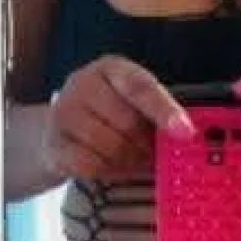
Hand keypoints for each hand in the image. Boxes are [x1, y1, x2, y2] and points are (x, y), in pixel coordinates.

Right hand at [43, 55, 196, 180]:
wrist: (58, 130)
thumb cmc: (107, 116)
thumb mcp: (132, 103)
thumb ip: (157, 113)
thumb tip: (186, 135)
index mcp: (112, 68)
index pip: (140, 86)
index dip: (164, 110)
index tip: (185, 131)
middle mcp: (83, 84)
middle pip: (127, 123)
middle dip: (146, 145)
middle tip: (153, 155)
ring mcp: (64, 113)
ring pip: (110, 147)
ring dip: (129, 162)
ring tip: (133, 161)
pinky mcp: (54, 143)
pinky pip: (90, 165)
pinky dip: (107, 171)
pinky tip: (110, 166)